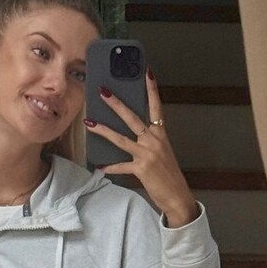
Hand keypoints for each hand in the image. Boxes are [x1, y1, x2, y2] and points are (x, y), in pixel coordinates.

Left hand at [84, 67, 198, 225]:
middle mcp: (154, 141)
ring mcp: (147, 154)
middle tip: (102, 91)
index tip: (147, 72)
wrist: (177, 196)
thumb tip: (132, 132)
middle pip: (132, 117)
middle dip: (116, 104)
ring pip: (121, 139)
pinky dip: (110, 167)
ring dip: (103, 130)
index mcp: (160, 135)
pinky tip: (100, 167)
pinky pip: (121, 166)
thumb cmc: (168, 174)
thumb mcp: (161, 152)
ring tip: (89, 123)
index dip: (152, 89)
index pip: (156, 107)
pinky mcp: (141, 169)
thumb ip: (148, 140)